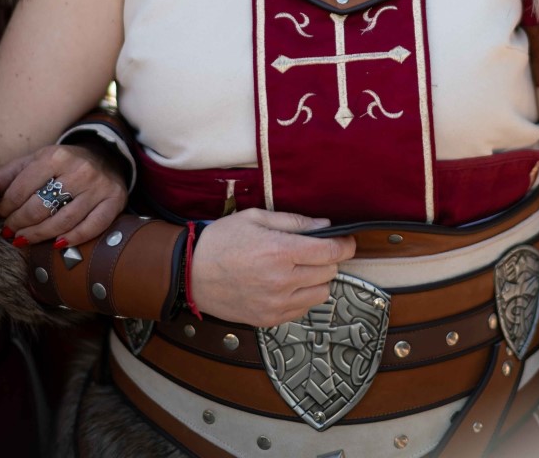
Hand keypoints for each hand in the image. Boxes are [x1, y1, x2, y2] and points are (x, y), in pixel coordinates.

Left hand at [0, 142, 127, 245]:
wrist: (106, 156)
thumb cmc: (64, 163)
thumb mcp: (35, 160)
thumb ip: (8, 175)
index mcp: (57, 156)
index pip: (22, 189)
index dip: (5, 207)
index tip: (1, 214)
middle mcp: (80, 170)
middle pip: (40, 208)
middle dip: (18, 223)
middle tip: (10, 231)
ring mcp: (99, 187)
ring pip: (63, 222)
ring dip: (38, 235)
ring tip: (23, 239)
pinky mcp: (114, 201)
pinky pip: (92, 227)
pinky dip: (73, 239)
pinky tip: (57, 244)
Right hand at [191, 208, 356, 326]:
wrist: (191, 273)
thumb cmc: (223, 240)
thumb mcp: (256, 218)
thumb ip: (294, 222)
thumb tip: (325, 225)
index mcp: (280, 251)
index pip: (331, 251)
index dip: (345, 245)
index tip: (347, 241)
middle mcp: (282, 281)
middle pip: (330, 272)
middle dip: (328, 258)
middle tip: (315, 250)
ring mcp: (276, 304)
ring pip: (321, 293)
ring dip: (318, 279)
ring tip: (300, 268)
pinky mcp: (269, 320)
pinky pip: (303, 309)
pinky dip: (303, 296)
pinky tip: (288, 284)